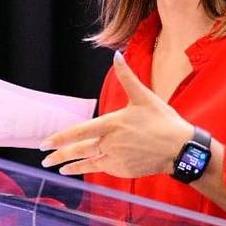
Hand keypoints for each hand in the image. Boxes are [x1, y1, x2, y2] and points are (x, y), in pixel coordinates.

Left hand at [39, 52, 189, 177]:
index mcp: (112, 124)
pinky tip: (81, 170)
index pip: (78, 132)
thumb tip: (117, 55)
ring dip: (71, 166)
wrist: (180, 149)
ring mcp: (116, 159)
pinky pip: (101, 169)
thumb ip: (126, 77)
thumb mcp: (144, 96)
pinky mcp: (123, 170)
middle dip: (59, 156)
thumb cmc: (163, 121)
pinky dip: (89, 169)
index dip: (59, 138)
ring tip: (59, 168)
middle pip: (79, 150)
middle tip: (45, 159)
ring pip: (87, 163)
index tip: (44, 143)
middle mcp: (110, 143)